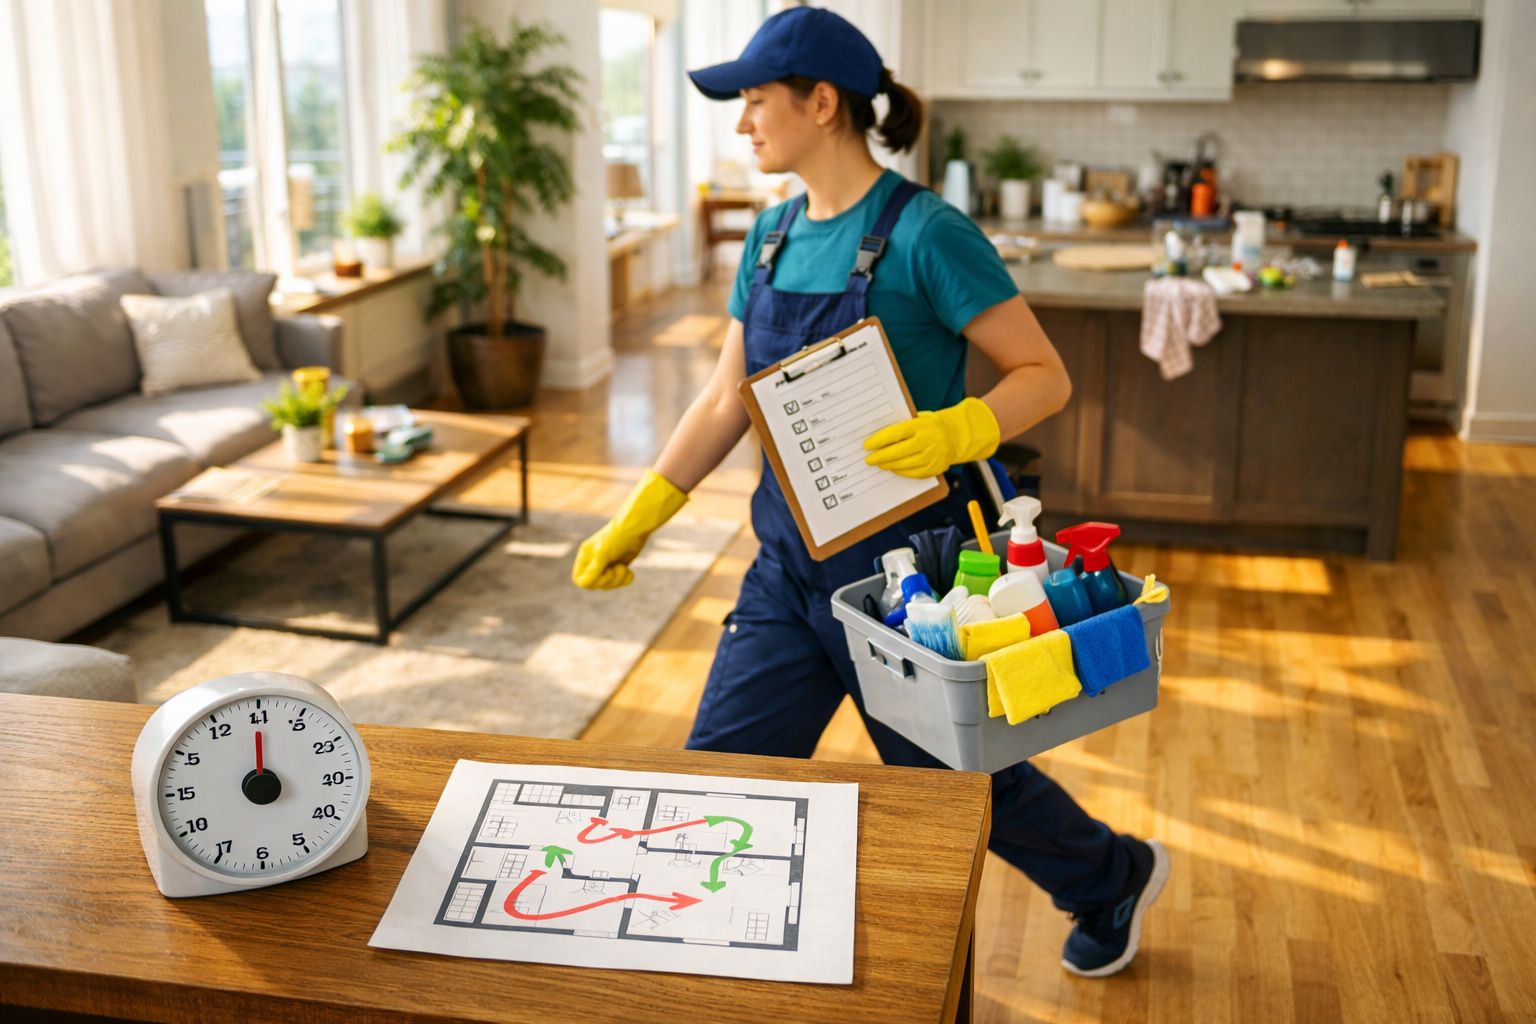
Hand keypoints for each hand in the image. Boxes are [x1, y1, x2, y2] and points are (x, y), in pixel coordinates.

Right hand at [572, 470, 687, 589]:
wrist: (635, 528)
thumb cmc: (617, 537)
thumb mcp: (603, 552)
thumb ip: (594, 569)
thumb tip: (583, 584)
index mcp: (584, 558)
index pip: (580, 580)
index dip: (593, 582)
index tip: (606, 572)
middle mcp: (592, 563)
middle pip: (595, 585)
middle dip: (609, 580)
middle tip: (619, 568)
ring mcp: (605, 566)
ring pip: (607, 586)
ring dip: (618, 580)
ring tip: (624, 568)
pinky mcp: (617, 567)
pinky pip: (618, 582)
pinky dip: (625, 580)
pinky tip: (630, 572)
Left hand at [862, 397, 1000, 478]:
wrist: (958, 435)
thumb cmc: (933, 425)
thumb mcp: (920, 418)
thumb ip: (903, 426)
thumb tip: (879, 436)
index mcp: (922, 426)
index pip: (895, 434)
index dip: (879, 440)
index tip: (867, 445)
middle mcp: (928, 441)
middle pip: (898, 452)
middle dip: (880, 456)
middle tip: (868, 459)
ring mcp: (932, 456)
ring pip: (905, 465)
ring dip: (889, 465)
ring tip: (879, 464)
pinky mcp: (935, 468)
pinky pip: (914, 473)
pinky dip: (901, 472)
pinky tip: (893, 468)